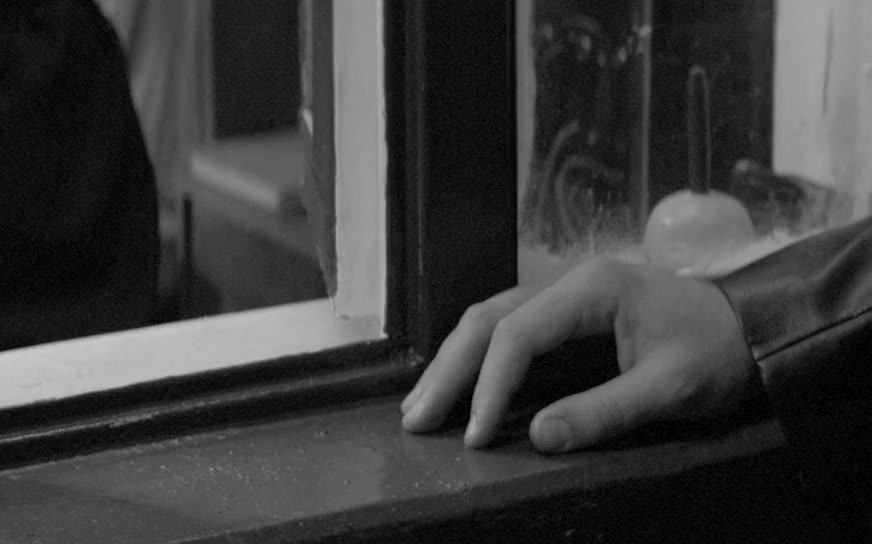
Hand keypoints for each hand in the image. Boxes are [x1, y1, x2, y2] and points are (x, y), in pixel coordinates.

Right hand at [400, 258, 759, 452]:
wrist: (753, 326)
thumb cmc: (718, 353)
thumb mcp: (671, 388)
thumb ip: (605, 411)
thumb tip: (538, 436)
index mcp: (593, 287)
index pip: (517, 334)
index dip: (489, 386)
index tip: (474, 434)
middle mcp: (568, 280)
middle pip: (487, 319)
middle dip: (448, 371)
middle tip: (417, 418)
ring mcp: (564, 291)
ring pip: (488, 319)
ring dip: (452, 363)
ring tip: (420, 406)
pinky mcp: (565, 310)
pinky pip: (506, 328)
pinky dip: (475, 358)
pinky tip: (455, 384)